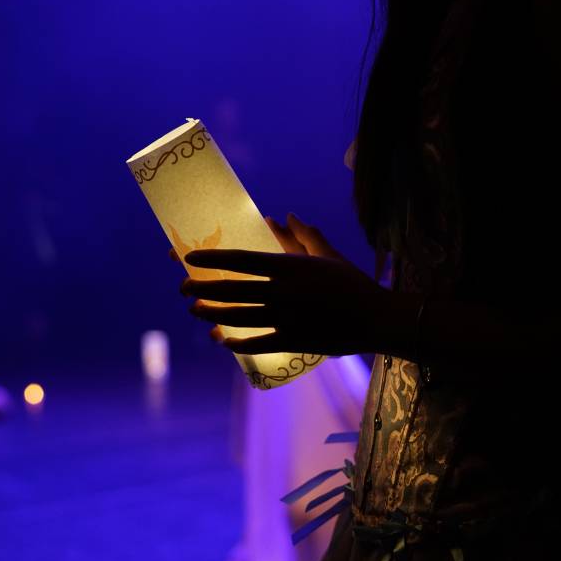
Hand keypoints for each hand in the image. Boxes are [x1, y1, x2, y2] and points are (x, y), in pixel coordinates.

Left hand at [180, 214, 398, 356]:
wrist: (378, 319)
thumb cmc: (354, 284)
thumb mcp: (328, 256)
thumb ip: (304, 236)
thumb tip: (284, 217)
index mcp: (290, 267)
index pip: (242, 260)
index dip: (213, 258)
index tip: (190, 257)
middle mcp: (283, 292)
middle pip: (232, 290)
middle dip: (202, 288)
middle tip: (183, 287)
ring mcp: (287, 318)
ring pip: (238, 317)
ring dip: (212, 314)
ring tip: (195, 310)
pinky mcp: (293, 341)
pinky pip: (257, 344)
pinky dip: (237, 343)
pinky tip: (223, 340)